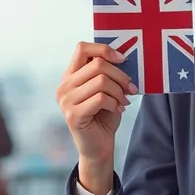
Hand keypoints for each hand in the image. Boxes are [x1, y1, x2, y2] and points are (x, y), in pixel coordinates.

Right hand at [55, 43, 136, 165]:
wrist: (99, 146)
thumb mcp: (106, 90)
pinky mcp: (73, 114)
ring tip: (124, 101)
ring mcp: (66, 100)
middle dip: (120, 76)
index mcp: (70, 75)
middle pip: (97, 65)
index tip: (122, 59)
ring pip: (102, 81)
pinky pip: (101, 98)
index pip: (82, 48)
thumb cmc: (104, 116)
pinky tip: (118, 110)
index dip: (104, 49)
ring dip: (119, 91)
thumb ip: (107, 73)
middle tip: (130, 88)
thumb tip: (124, 57)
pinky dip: (115, 103)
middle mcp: (64, 85)